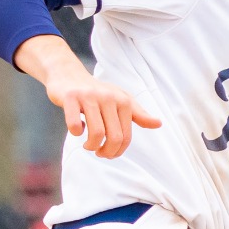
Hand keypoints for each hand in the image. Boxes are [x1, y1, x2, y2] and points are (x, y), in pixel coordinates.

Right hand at [13, 34, 160, 158]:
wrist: (69, 75)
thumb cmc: (97, 93)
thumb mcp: (120, 101)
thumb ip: (138, 114)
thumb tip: (159, 124)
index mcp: (123, 101)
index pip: (126, 136)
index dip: (117, 151)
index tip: (108, 153)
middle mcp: (109, 97)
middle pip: (113, 137)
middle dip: (106, 152)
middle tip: (98, 152)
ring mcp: (89, 97)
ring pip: (97, 133)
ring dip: (91, 146)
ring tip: (88, 145)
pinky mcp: (71, 97)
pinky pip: (75, 124)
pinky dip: (75, 132)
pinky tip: (77, 129)